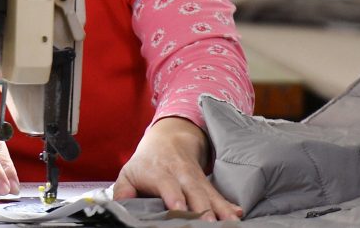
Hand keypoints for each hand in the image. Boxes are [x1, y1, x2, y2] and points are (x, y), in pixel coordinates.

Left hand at [113, 117, 242, 221]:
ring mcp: (195, 179)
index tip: (179, 208)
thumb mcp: (128, 173)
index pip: (166, 184)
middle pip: (192, 190)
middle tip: (208, 223)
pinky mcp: (207, 184)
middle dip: (201, 207)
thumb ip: (123, 191)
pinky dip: (228, 204)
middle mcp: (180, 174)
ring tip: (228, 222)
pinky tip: (237, 213)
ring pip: (209, 193)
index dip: (173, 196)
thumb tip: (121, 207)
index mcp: (158, 172)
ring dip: (219, 208)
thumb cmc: (145, 163)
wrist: (169, 139)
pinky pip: (219, 194)